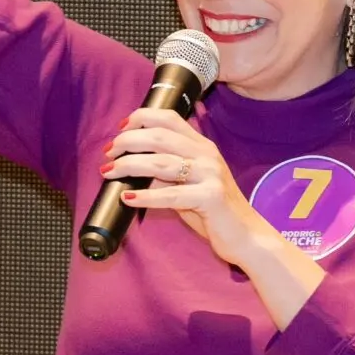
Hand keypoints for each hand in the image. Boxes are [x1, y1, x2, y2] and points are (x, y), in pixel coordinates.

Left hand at [106, 107, 268, 267]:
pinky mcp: (210, 198)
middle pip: (159, 137)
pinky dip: (146, 196)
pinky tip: (128, 198)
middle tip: (109, 154)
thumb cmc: (214, 211)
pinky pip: (171, 195)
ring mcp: (210, 175)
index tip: (120, 129)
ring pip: (161, 163)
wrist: (246, 236)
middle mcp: (206, 155)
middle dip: (128, 142)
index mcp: (202, 146)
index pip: (169, 118)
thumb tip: (133, 166)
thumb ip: (166, 173)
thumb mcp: (189, 184)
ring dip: (129, 166)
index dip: (140, 118)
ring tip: (109, 172)